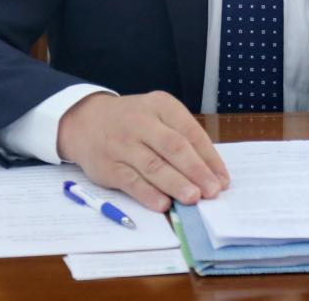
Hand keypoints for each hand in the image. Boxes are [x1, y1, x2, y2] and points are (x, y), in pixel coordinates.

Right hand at [56, 91, 229, 211]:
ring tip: (194, 198)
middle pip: (174, 147)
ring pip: (153, 165)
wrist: (85, 120)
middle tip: (212, 191)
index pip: (190, 132)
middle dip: (196, 170)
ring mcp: (123, 143)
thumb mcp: (157, 115)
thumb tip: (208, 173)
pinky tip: (163, 204)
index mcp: (161, 105)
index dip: (209, 157)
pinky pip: (131, 181)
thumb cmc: (132, 121)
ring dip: (176, 183)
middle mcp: (141, 122)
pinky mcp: (108, 165)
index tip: (223, 179)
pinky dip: (148, 194)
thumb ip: (180, 138)